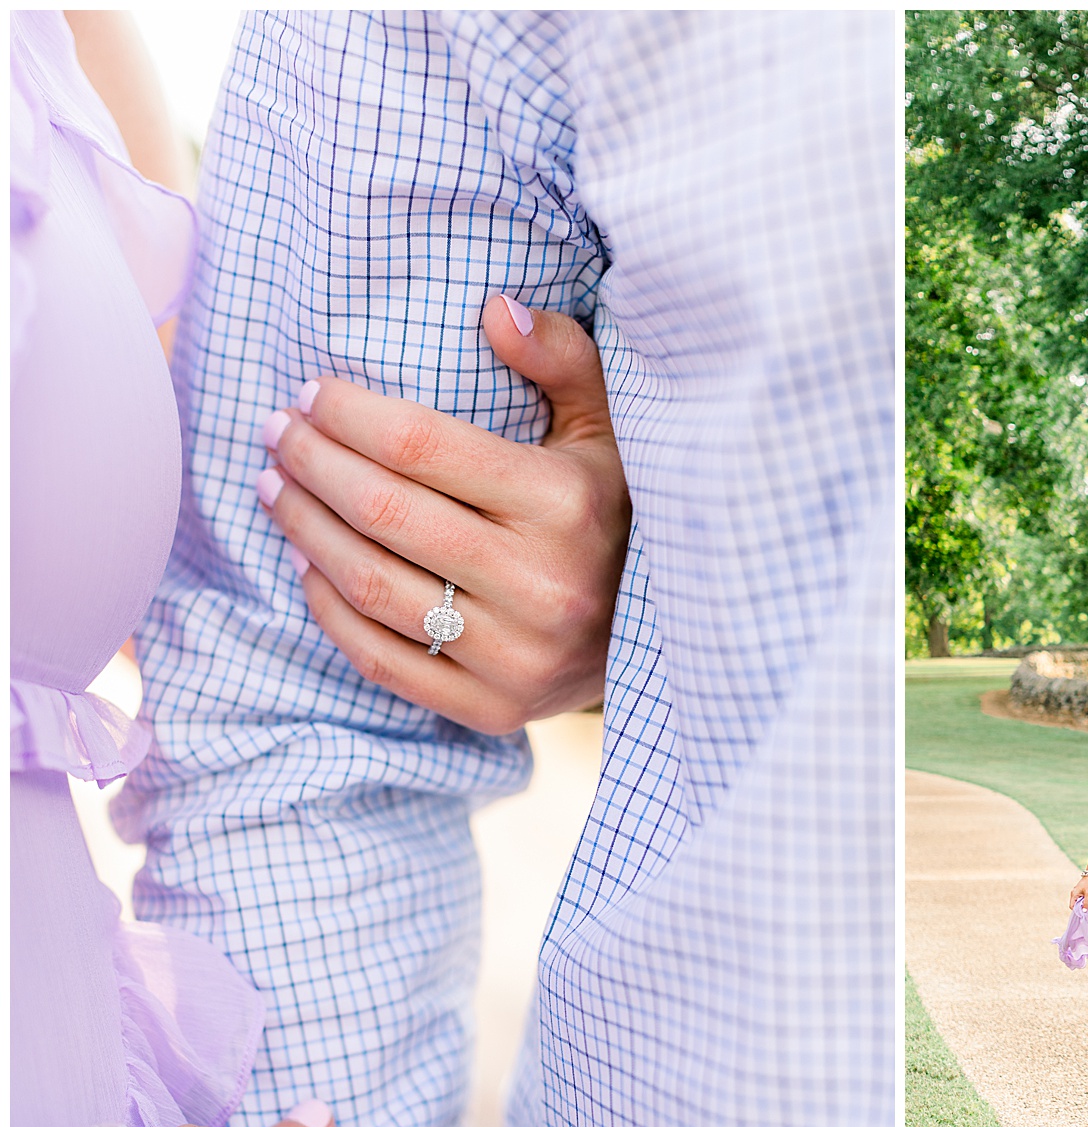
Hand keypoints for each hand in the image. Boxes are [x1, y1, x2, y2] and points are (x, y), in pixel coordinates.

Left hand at [258, 295, 629, 735]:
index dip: (348, 414)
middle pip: (382, 512)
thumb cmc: (616, 511)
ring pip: (369, 585)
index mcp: (567, 504)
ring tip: (275, 488)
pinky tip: (307, 563)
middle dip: (310, 462)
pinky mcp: (492, 708)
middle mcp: (543, 585)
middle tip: (276, 433)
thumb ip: (562, 358)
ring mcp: (516, 656)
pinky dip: (328, 606)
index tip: (311, 393)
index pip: (419, 446)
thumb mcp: (608, 427)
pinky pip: (380, 657)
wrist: (662, 635)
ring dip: (304, 528)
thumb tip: (494, 307)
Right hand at [1069, 874, 1087, 909]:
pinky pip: (1081, 899)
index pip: (1071, 906)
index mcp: (1073, 894)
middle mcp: (1074, 893)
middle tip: (1087, 909)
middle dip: (1080, 907)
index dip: (1076, 910)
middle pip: (1074, 904)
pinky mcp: (1081, 891)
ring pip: (1078, 902)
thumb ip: (1086, 902)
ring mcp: (1077, 892)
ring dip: (1082, 904)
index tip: (1083, 912)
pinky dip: (1084, 901)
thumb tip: (1084, 911)